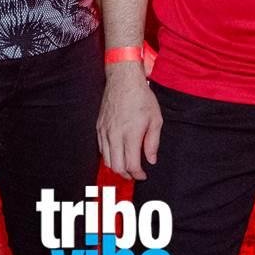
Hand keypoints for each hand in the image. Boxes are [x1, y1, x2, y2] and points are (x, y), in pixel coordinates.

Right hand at [97, 64, 161, 180]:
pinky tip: (118, 153)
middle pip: (117, 167)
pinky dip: (109, 156)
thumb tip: (151, 160)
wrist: (123, 79)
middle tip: (135, 174)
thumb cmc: (141, 97)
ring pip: (107, 160)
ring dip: (117, 167)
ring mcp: (105, 131)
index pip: (131, 165)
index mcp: (131, 134)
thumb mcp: (155, 119)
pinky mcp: (99, 127)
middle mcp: (115, 135)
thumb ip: (152, 142)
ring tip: (127, 166)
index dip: (138, 174)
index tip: (143, 175)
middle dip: (127, 175)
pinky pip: (101, 148)